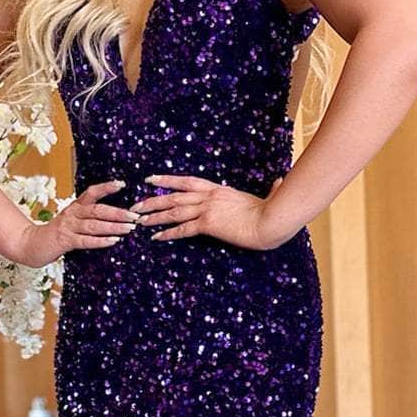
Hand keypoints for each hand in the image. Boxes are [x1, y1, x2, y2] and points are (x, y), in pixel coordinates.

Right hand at [14, 179, 138, 266]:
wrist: (31, 244)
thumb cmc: (56, 234)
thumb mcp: (72, 221)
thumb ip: (89, 218)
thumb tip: (116, 219)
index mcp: (75, 206)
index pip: (91, 192)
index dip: (106, 187)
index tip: (122, 184)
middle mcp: (72, 214)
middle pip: (97, 210)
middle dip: (118, 212)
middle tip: (134, 215)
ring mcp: (68, 227)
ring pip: (94, 225)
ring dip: (113, 227)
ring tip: (129, 228)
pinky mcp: (65, 241)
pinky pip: (85, 241)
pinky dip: (100, 241)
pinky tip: (113, 241)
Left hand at [129, 174, 293, 250]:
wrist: (272, 219)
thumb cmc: (274, 211)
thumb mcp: (269, 198)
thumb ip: (271, 189)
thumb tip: (280, 182)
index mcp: (219, 189)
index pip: (186, 181)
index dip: (167, 180)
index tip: (150, 179)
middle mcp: (209, 196)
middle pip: (174, 196)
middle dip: (152, 200)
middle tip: (136, 205)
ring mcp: (207, 209)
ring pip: (173, 211)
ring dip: (154, 216)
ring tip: (138, 221)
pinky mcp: (208, 224)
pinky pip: (183, 229)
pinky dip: (167, 233)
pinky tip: (155, 237)